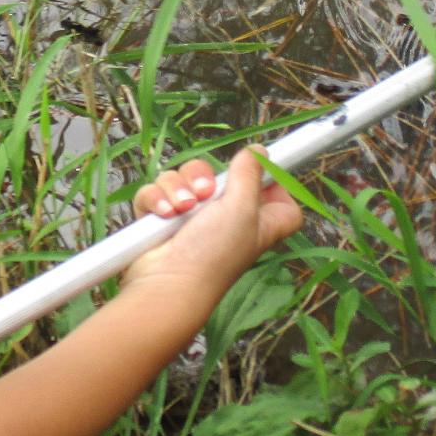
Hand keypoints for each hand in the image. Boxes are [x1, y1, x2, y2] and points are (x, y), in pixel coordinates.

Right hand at [124, 147, 302, 300]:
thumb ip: (250, 175)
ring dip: (177, 188)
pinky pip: (156, 191)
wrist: (167, 284)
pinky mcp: (163, 219)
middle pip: (220, 176)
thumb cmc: (214, 254)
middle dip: (203, 177)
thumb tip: (259, 151)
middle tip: (205, 192)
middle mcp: (227, 219)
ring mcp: (192, 219)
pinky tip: (163, 214)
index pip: (278, 198)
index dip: (273, 183)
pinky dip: (157, 199)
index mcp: (257, 221)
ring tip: (181, 209)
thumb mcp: (242, 209)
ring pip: (181, 178)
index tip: (260, 171)